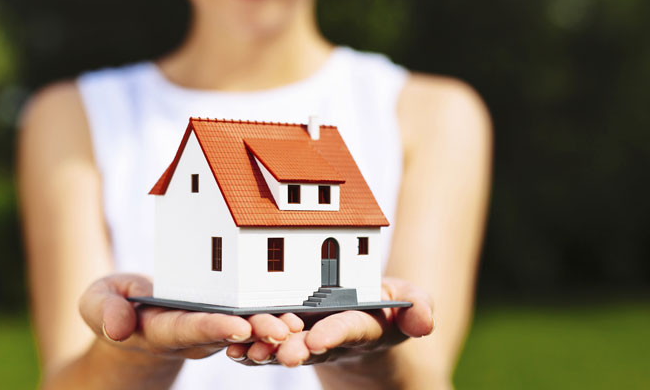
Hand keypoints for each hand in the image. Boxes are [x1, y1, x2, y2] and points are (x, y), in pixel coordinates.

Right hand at [79, 273, 302, 359]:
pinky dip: (270, 321)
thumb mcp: (96, 302)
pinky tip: (295, 318)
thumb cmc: (112, 305)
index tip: (239, 326)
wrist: (129, 321)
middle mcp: (188, 334)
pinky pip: (247, 323)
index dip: (212, 328)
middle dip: (254, 331)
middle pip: (224, 334)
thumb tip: (117, 328)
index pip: (187, 329)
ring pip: (242, 332)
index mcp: (158, 330)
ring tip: (297, 325)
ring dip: (270, 330)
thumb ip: (103, 311)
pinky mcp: (219, 321)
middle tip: (283, 329)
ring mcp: (206, 330)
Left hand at [225, 277, 433, 366]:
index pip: (348, 328)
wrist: (362, 319)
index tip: (318, 339)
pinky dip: (249, 348)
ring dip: (265, 350)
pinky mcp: (287, 336)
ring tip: (247, 353)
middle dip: (295, 349)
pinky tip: (231, 349)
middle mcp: (332, 335)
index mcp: (362, 324)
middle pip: (311, 343)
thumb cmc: (387, 304)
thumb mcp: (410, 301)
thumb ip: (419, 307)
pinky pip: (266, 344)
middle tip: (280, 354)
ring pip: (284, 346)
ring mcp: (306, 337)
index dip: (333, 334)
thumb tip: (424, 321)